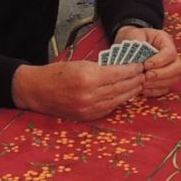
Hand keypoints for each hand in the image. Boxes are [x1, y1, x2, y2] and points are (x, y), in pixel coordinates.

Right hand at [12, 59, 144, 119]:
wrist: (37, 90)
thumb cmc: (57, 73)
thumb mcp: (79, 63)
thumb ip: (101, 67)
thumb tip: (123, 68)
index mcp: (88, 77)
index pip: (119, 74)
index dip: (132, 70)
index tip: (139, 65)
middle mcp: (90, 95)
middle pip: (121, 88)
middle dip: (135, 81)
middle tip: (144, 75)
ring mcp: (88, 108)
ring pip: (117, 100)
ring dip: (130, 92)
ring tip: (138, 85)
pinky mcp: (87, 116)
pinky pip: (108, 108)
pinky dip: (118, 101)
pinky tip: (124, 95)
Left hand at [115, 26, 180, 96]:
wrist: (129, 44)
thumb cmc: (132, 38)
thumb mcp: (133, 35)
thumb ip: (137, 43)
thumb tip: (140, 59)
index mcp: (165, 40)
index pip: (170, 52)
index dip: (160, 61)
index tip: (145, 65)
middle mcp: (171, 55)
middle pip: (178, 67)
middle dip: (162, 74)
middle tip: (146, 75)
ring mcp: (169, 68)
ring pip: (174, 79)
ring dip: (158, 83)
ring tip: (143, 83)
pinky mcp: (163, 79)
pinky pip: (165, 88)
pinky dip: (155, 91)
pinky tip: (143, 89)